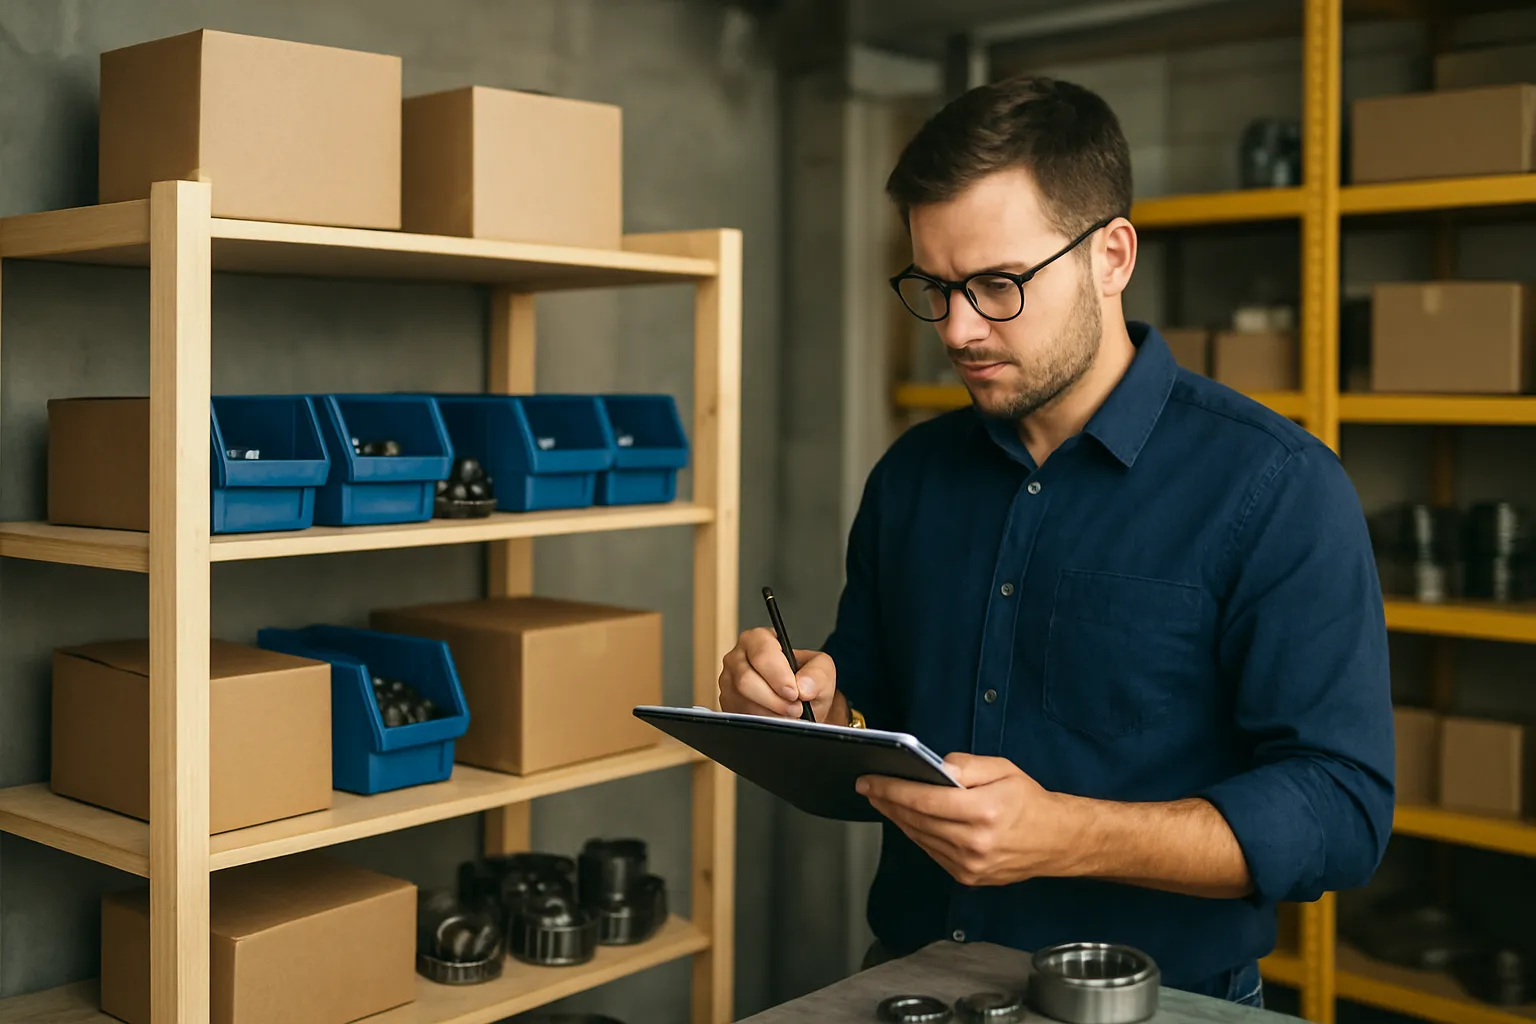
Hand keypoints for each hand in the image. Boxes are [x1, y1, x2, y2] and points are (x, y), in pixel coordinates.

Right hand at [717, 627, 840, 721]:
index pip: (762, 653)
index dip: (778, 675)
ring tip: (789, 714)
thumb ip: (818, 673)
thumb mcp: (822, 670)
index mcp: (758, 640)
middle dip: (774, 699)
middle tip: (795, 708)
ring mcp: (728, 682)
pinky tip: (775, 719)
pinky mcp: (726, 703)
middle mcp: (738, 658)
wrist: (799, 705)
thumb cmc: (806, 682)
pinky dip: (761, 722)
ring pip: (742, 701)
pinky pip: (739, 716)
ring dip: (770, 713)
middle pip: (746, 680)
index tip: (793, 692)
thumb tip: (803, 686)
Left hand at [856, 754, 1083, 886]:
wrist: (1057, 841)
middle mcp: (974, 843)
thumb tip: (935, 768)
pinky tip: (907, 819)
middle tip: (868, 787)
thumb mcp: (1003, 769)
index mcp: (983, 812)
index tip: (868, 780)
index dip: (891, 789)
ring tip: (882, 800)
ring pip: (920, 838)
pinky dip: (916, 834)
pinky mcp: (968, 878)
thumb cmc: (1029, 801)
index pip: (924, 800)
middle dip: (887, 801)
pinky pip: (931, 852)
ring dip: (897, 818)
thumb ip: (966, 766)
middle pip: (916, 820)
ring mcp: (970, 865)